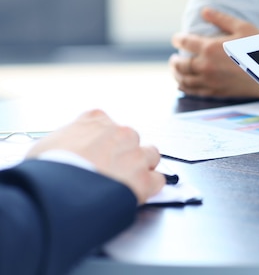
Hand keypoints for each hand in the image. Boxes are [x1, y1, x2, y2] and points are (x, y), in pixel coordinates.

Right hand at [27, 110, 164, 203]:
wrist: (57, 191)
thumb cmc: (47, 169)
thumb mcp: (46, 143)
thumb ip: (66, 139)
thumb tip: (65, 150)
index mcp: (96, 120)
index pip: (107, 123)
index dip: (104, 140)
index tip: (99, 151)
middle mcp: (120, 132)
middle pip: (131, 139)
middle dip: (124, 153)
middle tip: (110, 170)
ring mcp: (135, 155)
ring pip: (150, 155)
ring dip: (143, 166)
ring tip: (127, 181)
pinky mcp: (144, 178)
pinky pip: (157, 180)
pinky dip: (150, 187)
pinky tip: (138, 194)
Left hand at [169, 8, 258, 97]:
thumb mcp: (243, 28)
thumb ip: (221, 18)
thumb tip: (204, 11)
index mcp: (210, 48)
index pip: (185, 42)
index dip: (178, 39)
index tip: (176, 39)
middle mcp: (206, 66)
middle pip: (181, 64)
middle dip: (174, 60)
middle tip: (173, 58)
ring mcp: (210, 81)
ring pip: (184, 79)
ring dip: (177, 74)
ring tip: (176, 70)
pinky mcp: (216, 92)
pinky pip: (194, 91)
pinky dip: (185, 87)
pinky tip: (183, 85)